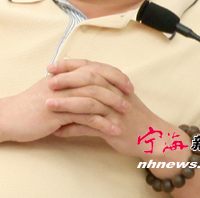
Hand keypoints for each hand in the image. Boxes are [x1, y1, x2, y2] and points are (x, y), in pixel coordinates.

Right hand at [0, 62, 133, 143]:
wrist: (8, 117)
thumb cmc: (29, 105)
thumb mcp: (49, 90)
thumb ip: (66, 85)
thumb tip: (83, 85)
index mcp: (64, 74)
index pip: (93, 67)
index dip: (111, 73)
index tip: (125, 81)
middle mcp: (64, 81)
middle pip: (96, 78)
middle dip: (116, 85)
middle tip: (130, 93)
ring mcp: (61, 96)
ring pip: (93, 96)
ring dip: (112, 104)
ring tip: (125, 112)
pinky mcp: (58, 113)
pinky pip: (84, 117)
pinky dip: (101, 122)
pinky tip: (111, 129)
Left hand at [46, 59, 188, 159]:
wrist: (151, 135)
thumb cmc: (129, 113)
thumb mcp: (115, 93)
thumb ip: (98, 84)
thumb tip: (71, 78)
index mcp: (114, 81)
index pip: (90, 66)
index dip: (70, 65)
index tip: (51, 66)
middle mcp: (115, 92)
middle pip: (89, 80)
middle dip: (66, 80)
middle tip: (48, 82)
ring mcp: (115, 110)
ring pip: (88, 103)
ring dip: (67, 104)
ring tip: (48, 105)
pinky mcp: (114, 128)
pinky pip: (90, 128)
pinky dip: (73, 129)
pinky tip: (58, 132)